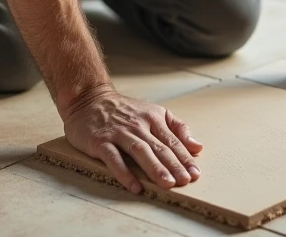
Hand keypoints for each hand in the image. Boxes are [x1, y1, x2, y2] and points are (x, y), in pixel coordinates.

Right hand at [63, 87, 202, 194]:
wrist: (88, 98)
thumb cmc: (124, 110)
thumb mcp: (153, 112)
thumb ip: (176, 128)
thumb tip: (197, 146)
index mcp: (153, 118)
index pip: (173, 140)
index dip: (185, 157)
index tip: (195, 173)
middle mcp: (138, 125)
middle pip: (159, 147)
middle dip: (174, 165)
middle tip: (185, 181)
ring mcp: (119, 133)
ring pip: (140, 151)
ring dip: (155, 168)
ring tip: (167, 184)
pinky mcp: (100, 141)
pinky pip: (114, 158)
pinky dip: (124, 173)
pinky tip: (135, 186)